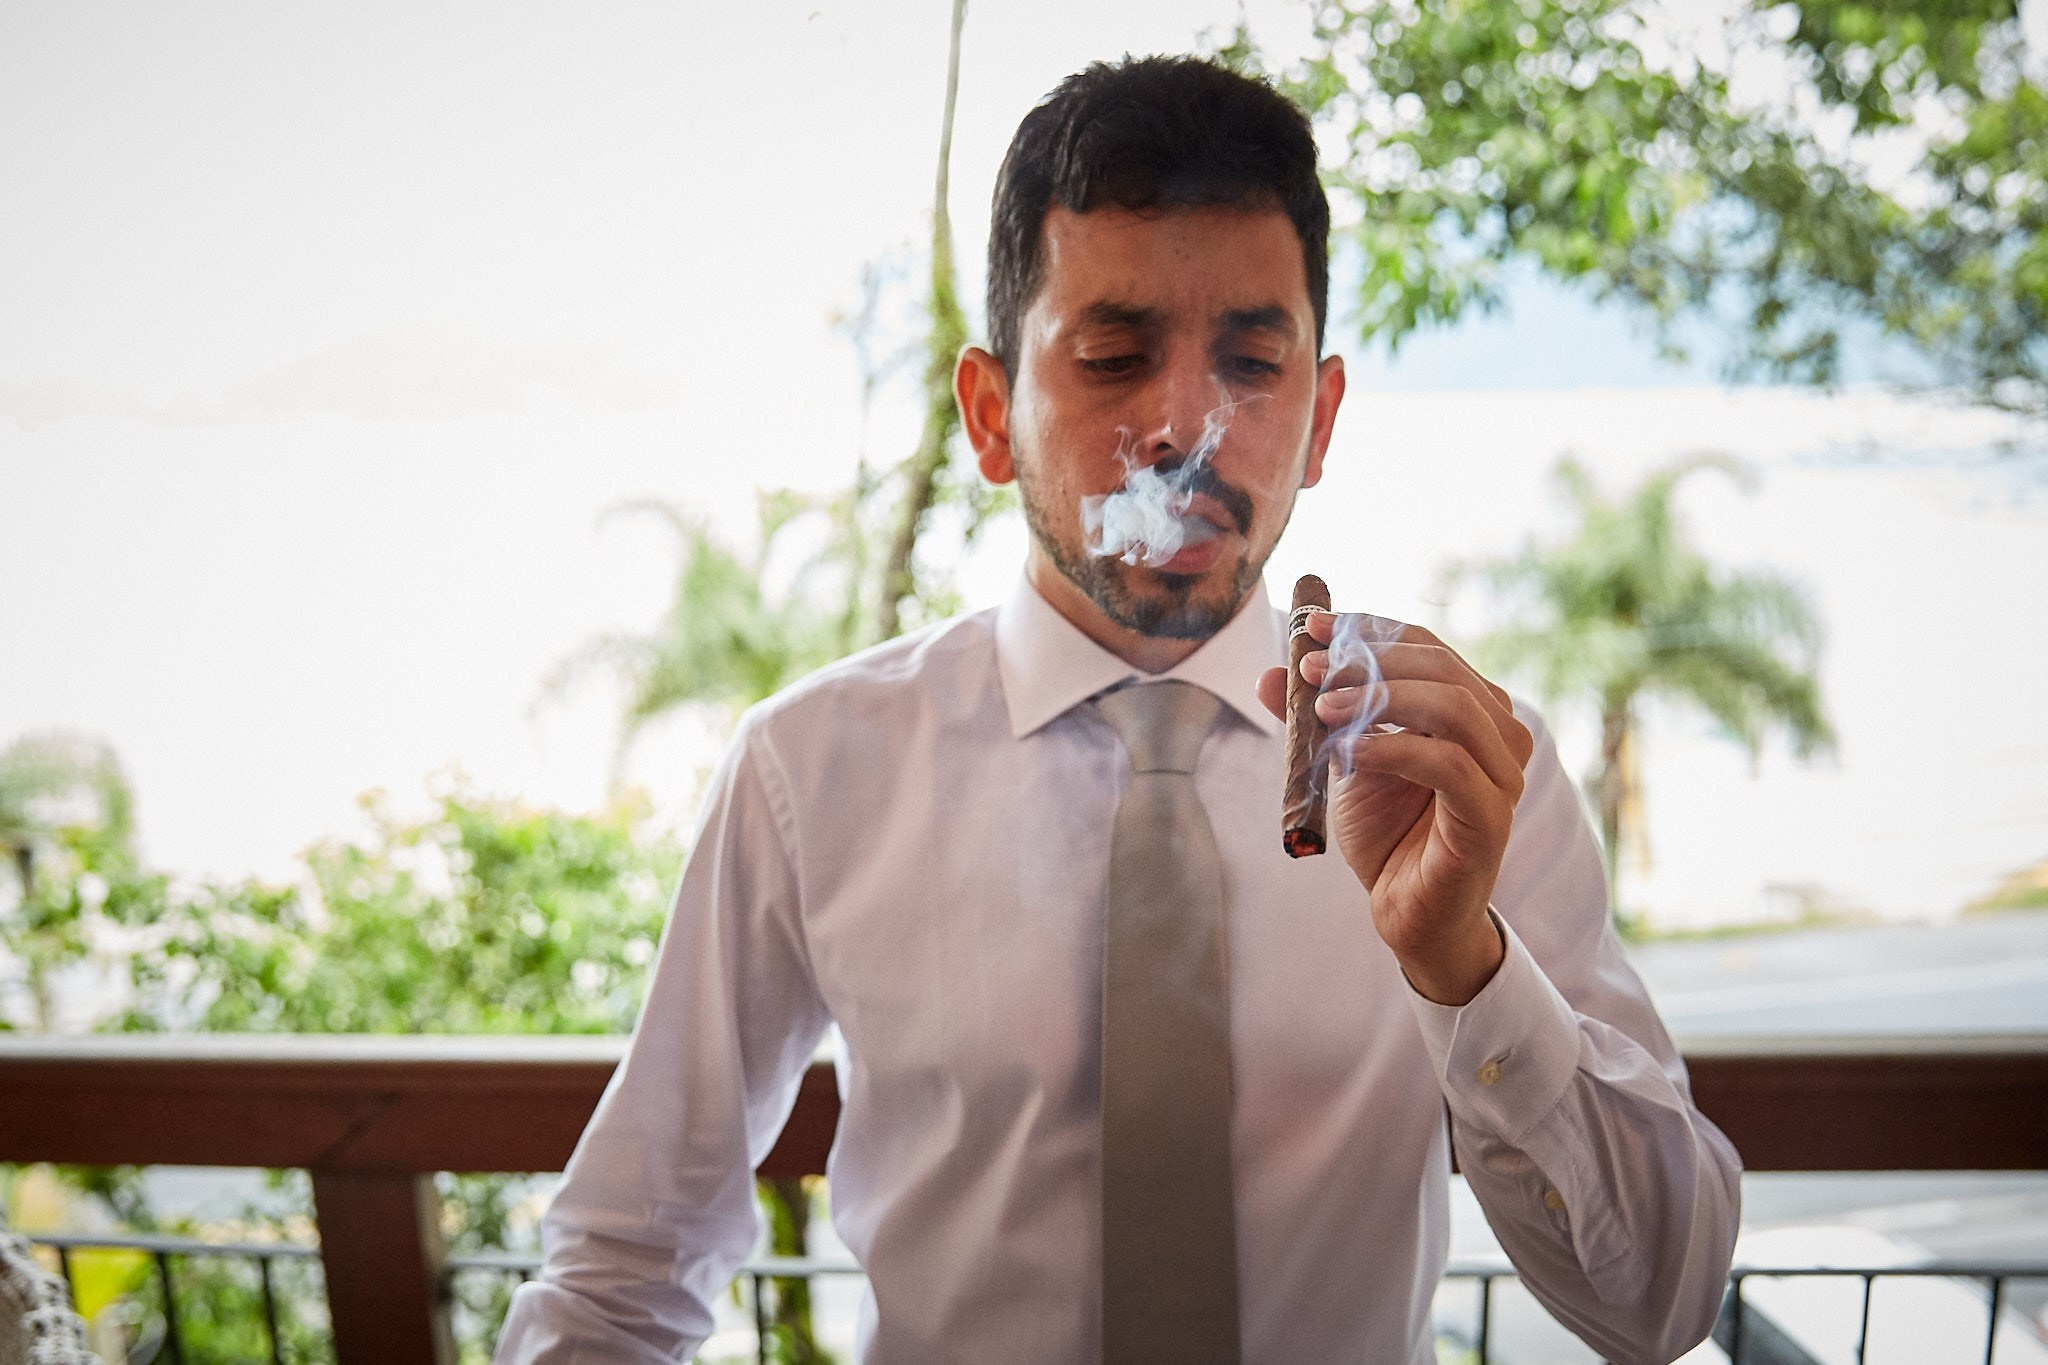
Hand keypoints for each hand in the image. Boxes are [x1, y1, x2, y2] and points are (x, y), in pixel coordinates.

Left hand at [1257, 612, 1532, 1003]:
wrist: (1405, 909)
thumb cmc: (1385, 833)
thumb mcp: (1342, 761)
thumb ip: (1315, 718)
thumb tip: (1270, 674)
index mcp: (1470, 709)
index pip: (1427, 645)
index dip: (1369, 629)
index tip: (1312, 626)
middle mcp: (1498, 734)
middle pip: (1443, 667)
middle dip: (1371, 658)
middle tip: (1312, 669)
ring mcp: (1501, 775)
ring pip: (1453, 707)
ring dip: (1381, 698)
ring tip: (1323, 710)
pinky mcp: (1491, 816)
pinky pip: (1448, 765)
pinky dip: (1393, 748)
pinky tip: (1348, 751)